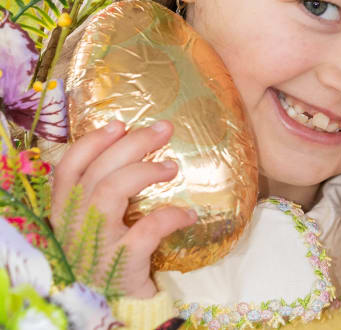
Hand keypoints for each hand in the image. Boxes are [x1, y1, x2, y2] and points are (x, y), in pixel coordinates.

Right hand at [51, 120, 195, 297]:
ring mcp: (95, 242)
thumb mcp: (94, 221)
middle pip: (98, 171)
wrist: (112, 302)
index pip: (69, 166)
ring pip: (111, 191)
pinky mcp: (121, 262)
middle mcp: (74, 222)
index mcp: (65, 209)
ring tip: (172, 167)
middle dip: (133, 144)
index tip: (120, 124)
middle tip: (164, 129)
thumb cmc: (107, 253)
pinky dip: (171, 216)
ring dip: (144, 171)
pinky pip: (147, 229)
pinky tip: (189, 214)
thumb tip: (133, 145)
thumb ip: (102, 190)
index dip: (93, 141)